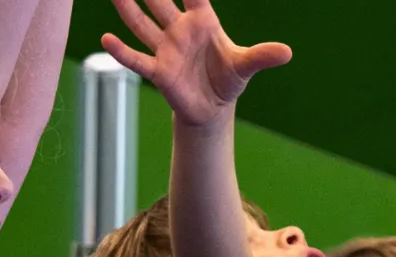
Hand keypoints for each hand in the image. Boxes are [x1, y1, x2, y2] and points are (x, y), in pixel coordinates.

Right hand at [101, 0, 289, 126]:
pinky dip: (123, 51)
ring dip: (128, 8)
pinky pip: (138, 59)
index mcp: (202, 20)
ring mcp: (166, 49)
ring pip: (142, 23)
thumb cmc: (227, 78)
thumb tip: (288, 52)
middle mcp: (180, 29)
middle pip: (159, 1)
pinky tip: (107, 39)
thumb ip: (262, 56)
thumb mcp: (245, 66)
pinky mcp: (159, 71)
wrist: (213, 107)